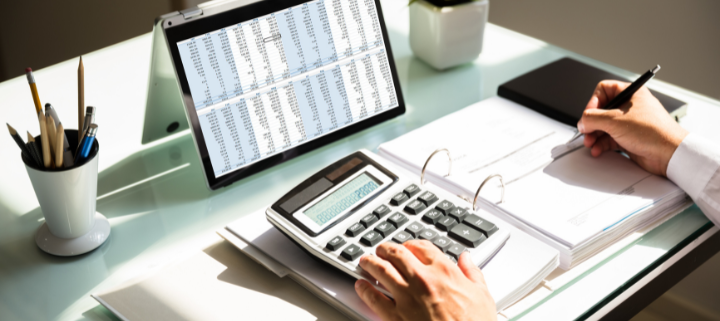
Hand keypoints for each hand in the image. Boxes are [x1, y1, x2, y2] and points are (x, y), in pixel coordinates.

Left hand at [354, 241, 496, 320]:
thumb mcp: (482, 295)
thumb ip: (472, 273)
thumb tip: (467, 259)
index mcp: (444, 271)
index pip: (421, 247)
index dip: (411, 244)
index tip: (407, 247)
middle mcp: (422, 280)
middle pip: (396, 254)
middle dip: (386, 249)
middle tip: (381, 250)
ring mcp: (406, 298)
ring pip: (381, 271)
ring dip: (370, 263)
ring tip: (366, 261)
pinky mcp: (395, 317)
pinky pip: (373, 299)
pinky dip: (364, 290)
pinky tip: (361, 286)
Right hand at [578, 80, 687, 175]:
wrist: (669, 154)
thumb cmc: (653, 131)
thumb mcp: (615, 120)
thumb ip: (593, 119)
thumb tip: (582, 121)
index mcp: (631, 94)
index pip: (604, 90)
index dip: (593, 101)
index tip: (588, 114)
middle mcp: (630, 107)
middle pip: (601, 111)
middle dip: (591, 123)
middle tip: (586, 131)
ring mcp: (629, 123)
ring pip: (604, 126)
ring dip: (594, 136)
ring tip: (590, 143)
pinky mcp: (629, 138)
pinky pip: (609, 138)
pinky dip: (601, 144)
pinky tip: (598, 150)